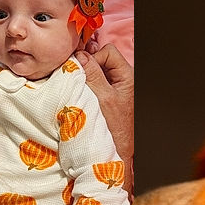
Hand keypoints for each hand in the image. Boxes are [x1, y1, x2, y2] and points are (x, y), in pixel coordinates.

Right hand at [76, 43, 134, 189]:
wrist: (117, 152)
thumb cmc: (114, 129)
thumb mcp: (103, 99)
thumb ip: (92, 75)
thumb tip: (79, 55)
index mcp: (128, 77)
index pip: (108, 52)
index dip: (94, 58)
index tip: (84, 72)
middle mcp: (122, 80)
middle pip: (101, 59)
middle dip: (88, 65)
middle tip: (77, 77)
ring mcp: (114, 88)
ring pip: (96, 70)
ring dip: (85, 75)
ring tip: (77, 85)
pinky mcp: (106, 97)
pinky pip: (94, 82)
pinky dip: (85, 84)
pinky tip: (79, 91)